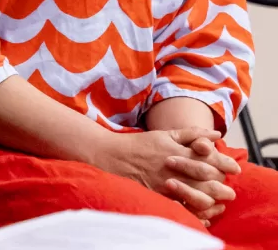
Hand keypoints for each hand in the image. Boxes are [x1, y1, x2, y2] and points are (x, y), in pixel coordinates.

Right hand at [93, 128, 238, 223]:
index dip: (225, 163)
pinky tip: (202, 212)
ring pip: (197, 194)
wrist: (111, 155)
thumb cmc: (140, 144)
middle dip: (222, 185)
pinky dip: (195, 211)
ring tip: (219, 203)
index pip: (209, 157)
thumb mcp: (165, 134)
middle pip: (207, 178)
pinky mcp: (158, 195)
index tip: (235, 168)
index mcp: (177, 150)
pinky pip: (181, 207)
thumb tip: (217, 135)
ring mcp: (165, 182)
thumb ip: (192, 133)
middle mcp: (173, 167)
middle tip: (230, 191)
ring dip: (212, 200)